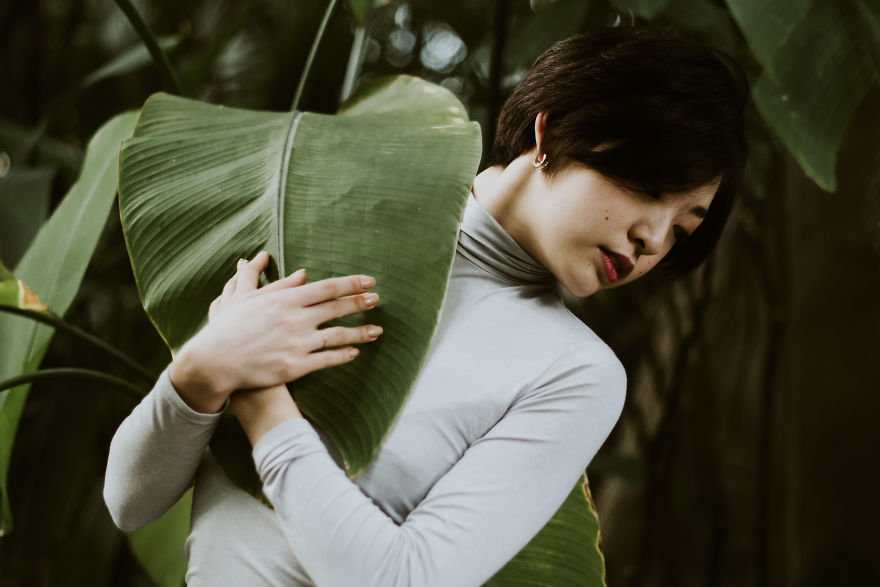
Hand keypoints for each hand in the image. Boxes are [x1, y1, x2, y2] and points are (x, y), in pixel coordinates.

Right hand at [169, 251, 383, 412]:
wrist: (215, 361)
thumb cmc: (230, 327)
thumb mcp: (252, 299)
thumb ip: (281, 285)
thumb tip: (304, 274)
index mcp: (286, 300)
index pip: (328, 288)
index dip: (351, 284)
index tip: (369, 282)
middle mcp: (295, 319)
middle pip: (337, 308)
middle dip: (360, 303)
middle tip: (376, 299)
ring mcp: (297, 344)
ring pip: (337, 336)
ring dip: (360, 332)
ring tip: (377, 330)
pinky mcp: (296, 367)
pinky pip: (327, 360)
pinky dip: (343, 355)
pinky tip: (355, 353)